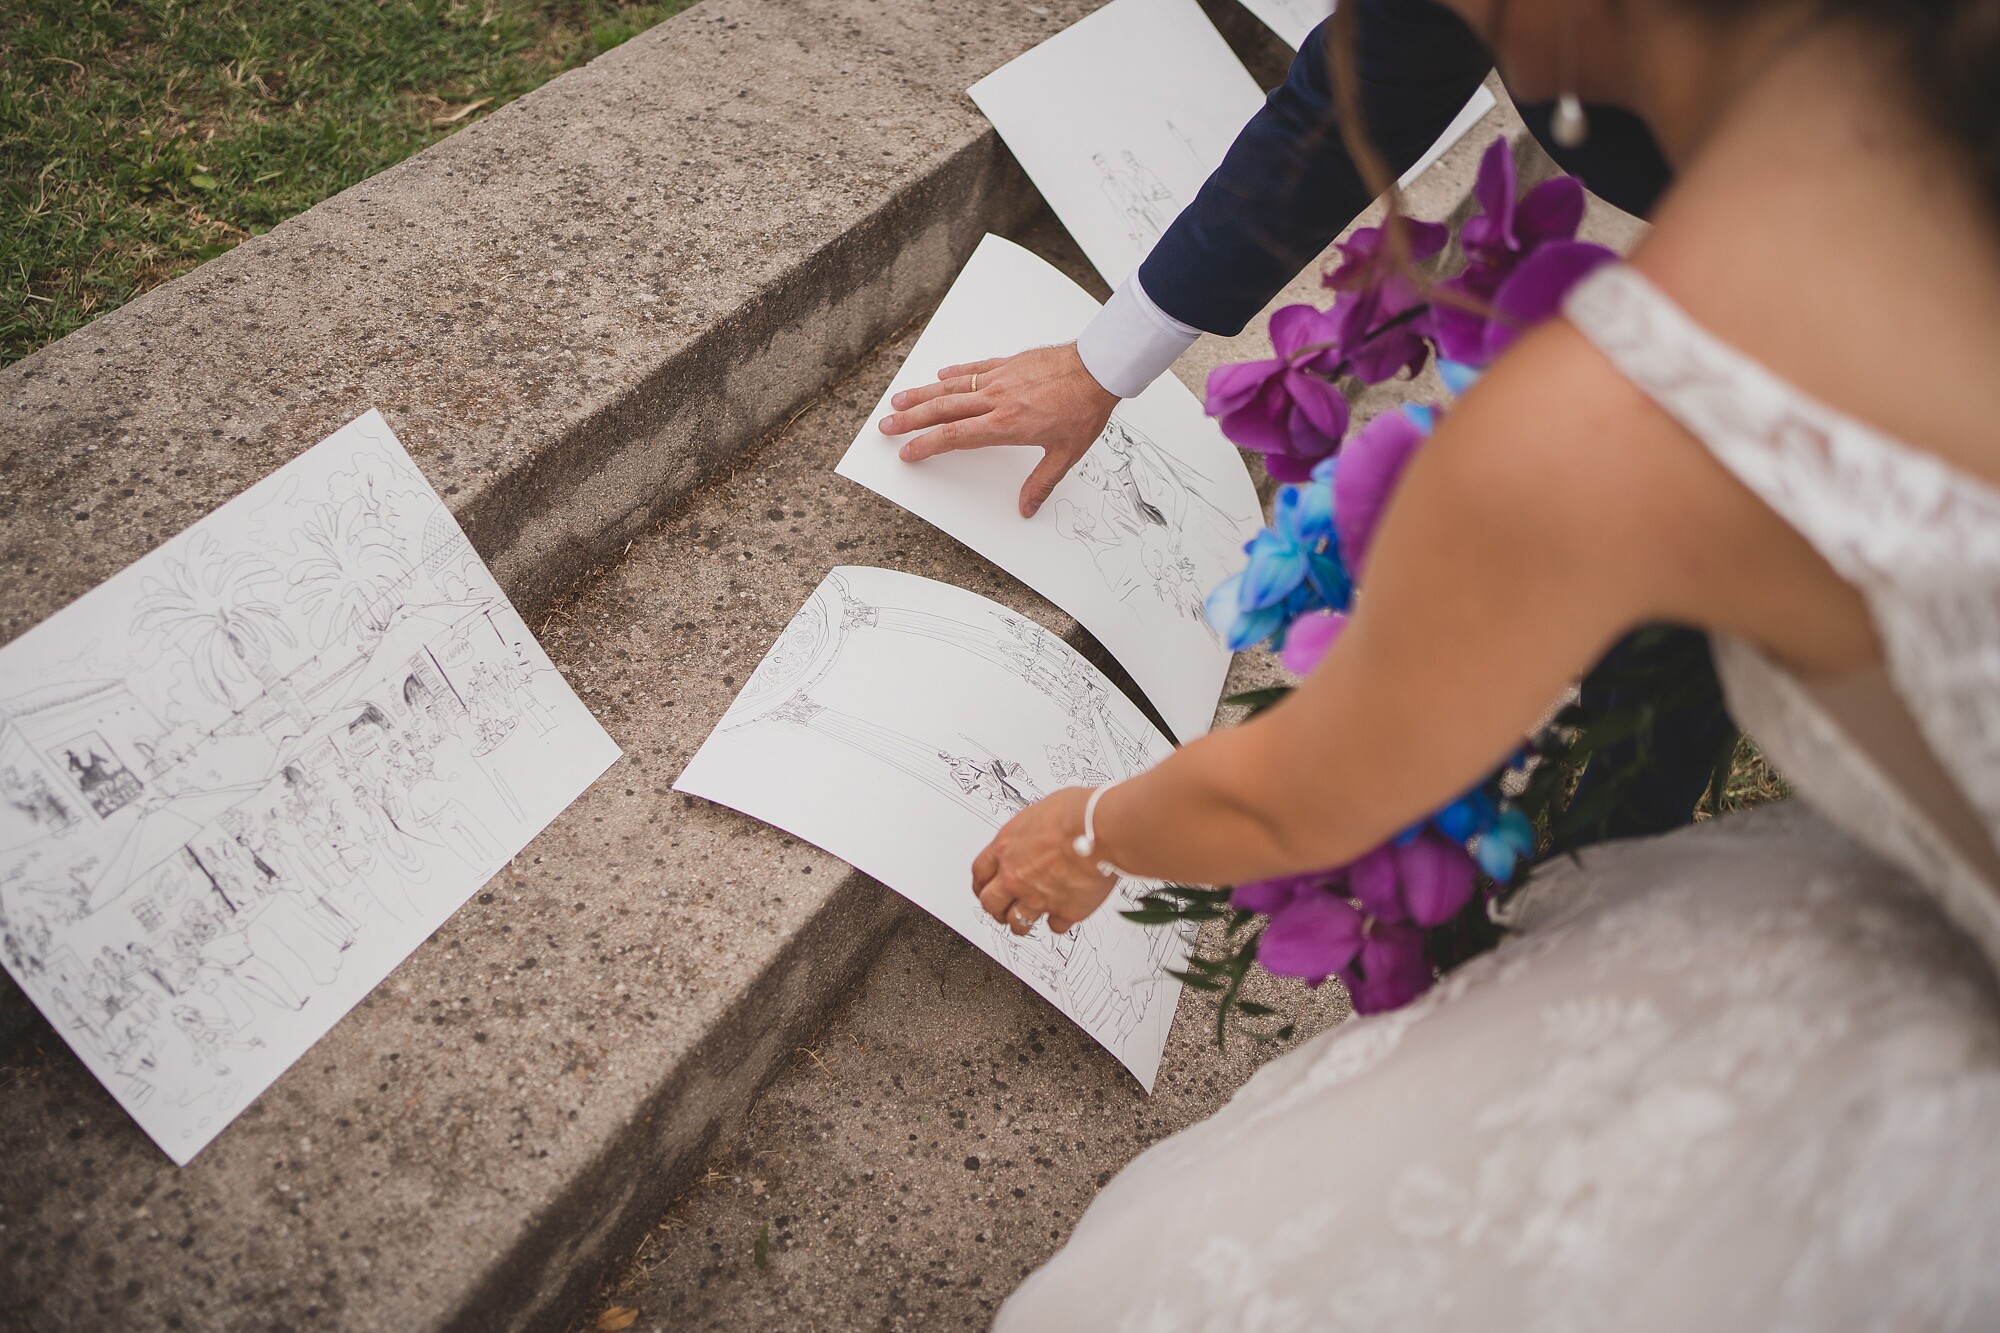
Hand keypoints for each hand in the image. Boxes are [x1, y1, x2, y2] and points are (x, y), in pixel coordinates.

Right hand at [879, 343, 1118, 517]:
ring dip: (922, 394)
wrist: (1099, 369)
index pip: (956, 436)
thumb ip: (1042, 482)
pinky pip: (975, 369)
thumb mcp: (1067, 453)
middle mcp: (997, 400)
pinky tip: (939, 376)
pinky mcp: (1009, 364)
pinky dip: (955, 373)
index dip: (927, 445)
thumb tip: (1026, 508)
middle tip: (886, 426)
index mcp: (1007, 424)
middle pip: (943, 410)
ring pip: (952, 388)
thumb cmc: (1085, 408)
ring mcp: (1001, 379)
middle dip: (911, 420)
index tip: (907, 452)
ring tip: (898, 400)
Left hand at [971, 788, 1118, 935]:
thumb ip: (1031, 833)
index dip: (981, 884)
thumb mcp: (1040, 811)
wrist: (1099, 831)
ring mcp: (1038, 898)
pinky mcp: (1064, 911)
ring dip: (1021, 922)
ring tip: (1027, 920)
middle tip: (1001, 909)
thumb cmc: (1076, 814)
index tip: (985, 888)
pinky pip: (1055, 927)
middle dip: (995, 908)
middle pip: (990, 903)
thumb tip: (1036, 835)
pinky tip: (1062, 915)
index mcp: (1006, 848)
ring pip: (1017, 923)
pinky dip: (1058, 922)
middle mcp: (1016, 877)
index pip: (980, 873)